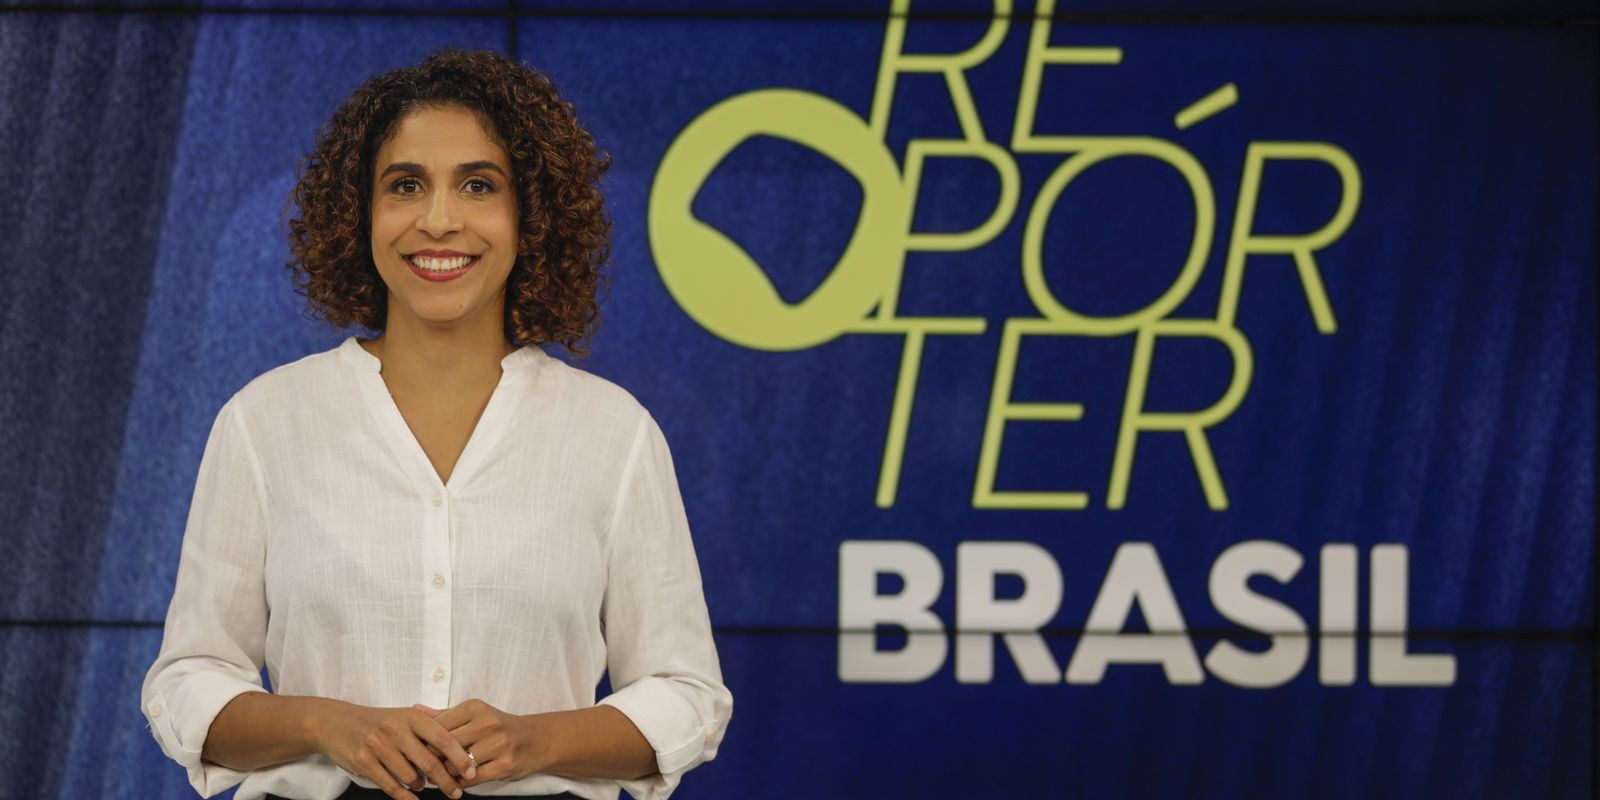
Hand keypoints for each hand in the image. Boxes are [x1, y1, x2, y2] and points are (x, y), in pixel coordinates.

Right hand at [316, 702, 478, 799]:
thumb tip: (462, 735)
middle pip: (429, 762)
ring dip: (421, 786)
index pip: (443, 737)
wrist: (336, 723)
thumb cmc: (378, 721)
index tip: (472, 771)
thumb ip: (430, 723)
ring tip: (423, 786)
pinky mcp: (364, 762)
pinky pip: (391, 786)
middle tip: (457, 792)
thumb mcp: (403, 715)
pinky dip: (405, 797)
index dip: (460, 757)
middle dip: (446, 781)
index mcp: (411, 716)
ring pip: (410, 776)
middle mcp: (395, 730)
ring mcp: (378, 746)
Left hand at [414, 699, 547, 786]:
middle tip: (423, 768)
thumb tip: (414, 709)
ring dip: (445, 774)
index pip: (438, 726)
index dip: (425, 741)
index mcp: (475, 707)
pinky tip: (457, 783)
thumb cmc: (499, 727)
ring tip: (439, 777)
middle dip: (432, 759)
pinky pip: (472, 779)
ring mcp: (498, 744)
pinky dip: (460, 783)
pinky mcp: (505, 765)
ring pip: (457, 764)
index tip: (418, 751)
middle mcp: (487, 723)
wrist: (536, 740)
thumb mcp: (474, 714)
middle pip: (445, 745)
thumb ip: (445, 715)